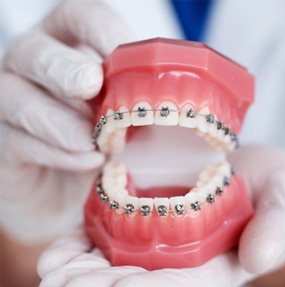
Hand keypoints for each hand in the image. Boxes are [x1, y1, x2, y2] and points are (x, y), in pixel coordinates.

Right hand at [0, 0, 132, 242]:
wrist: (70, 197)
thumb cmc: (108, 149)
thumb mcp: (132, 122)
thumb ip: (149, 105)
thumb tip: (192, 101)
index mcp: (72, 52)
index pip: (79, 18)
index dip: (100, 29)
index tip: (122, 54)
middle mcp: (37, 73)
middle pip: (37, 52)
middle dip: (65, 68)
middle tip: (91, 85)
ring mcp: (14, 107)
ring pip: (17, 96)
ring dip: (58, 119)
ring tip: (91, 142)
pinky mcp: (5, 145)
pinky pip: (18, 141)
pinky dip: (55, 152)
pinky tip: (87, 162)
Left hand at [37, 145, 284, 286]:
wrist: (250, 171)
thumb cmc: (273, 190)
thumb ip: (277, 227)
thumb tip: (260, 258)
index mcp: (214, 265)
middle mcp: (179, 260)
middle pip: (138, 282)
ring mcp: (156, 239)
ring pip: (113, 263)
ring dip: (79, 273)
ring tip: (49, 277)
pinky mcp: (139, 215)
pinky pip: (105, 234)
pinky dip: (79, 245)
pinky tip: (55, 254)